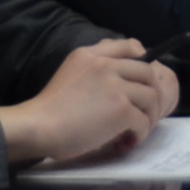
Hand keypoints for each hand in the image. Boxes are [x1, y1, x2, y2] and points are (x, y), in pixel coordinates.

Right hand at [0, 39, 179, 163]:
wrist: (37, 127)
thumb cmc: (49, 109)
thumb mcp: (70, 71)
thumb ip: (93, 68)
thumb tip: (120, 78)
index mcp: (91, 54)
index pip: (131, 46)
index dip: (145, 63)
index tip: (141, 83)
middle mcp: (106, 65)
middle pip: (148, 73)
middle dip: (151, 95)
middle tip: (143, 114)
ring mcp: (115, 86)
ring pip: (151, 97)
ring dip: (148, 117)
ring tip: (134, 132)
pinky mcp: (121, 109)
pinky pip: (144, 120)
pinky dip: (140, 134)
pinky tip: (126, 142)